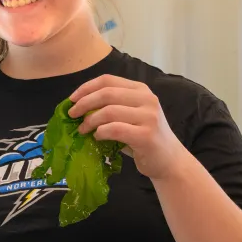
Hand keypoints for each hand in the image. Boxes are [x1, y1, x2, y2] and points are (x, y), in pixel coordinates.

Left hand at [68, 74, 187, 180]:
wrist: (169, 160)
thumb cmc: (143, 137)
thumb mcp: (130, 115)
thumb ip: (110, 106)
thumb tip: (78, 106)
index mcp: (141, 89)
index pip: (108, 80)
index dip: (86, 87)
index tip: (72, 99)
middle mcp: (147, 99)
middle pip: (106, 94)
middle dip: (84, 103)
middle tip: (72, 114)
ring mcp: (149, 116)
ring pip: (109, 111)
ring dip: (90, 121)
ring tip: (82, 130)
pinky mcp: (146, 135)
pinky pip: (115, 129)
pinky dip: (101, 132)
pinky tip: (97, 137)